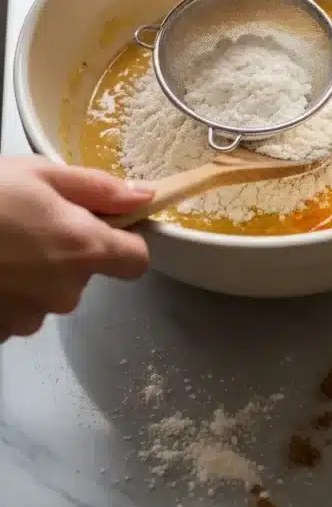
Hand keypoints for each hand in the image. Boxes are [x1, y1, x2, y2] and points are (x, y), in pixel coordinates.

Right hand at [0, 157, 151, 340]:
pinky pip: (17, 310)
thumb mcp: (40, 174)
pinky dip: (6, 292)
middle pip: (85, 274)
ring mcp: (29, 317)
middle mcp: (64, 292)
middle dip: (65, 250)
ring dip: (33, 273)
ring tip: (0, 244)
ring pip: (48, 293)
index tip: (106, 225)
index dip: (125, 241)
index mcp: (84, 249)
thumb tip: (143, 197)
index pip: (136, 260)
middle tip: (28, 222)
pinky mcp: (0, 332)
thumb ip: (99, 189)